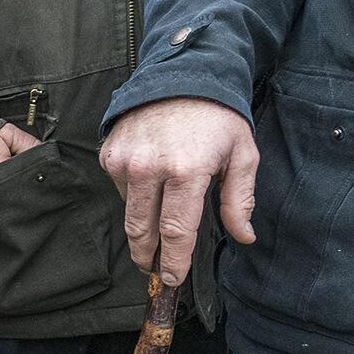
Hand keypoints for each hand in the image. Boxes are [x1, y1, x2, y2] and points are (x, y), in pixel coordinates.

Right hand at [100, 96, 257, 285]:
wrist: (181, 74)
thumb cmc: (218, 116)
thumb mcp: (242, 154)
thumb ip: (238, 200)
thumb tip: (243, 236)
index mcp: (186, 172)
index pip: (176, 232)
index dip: (175, 261)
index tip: (173, 279)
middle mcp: (149, 169)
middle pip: (142, 231)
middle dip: (149, 256)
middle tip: (155, 270)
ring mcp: (125, 162)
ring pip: (129, 213)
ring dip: (140, 230)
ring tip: (151, 241)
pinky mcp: (110, 155)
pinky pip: (120, 189)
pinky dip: (133, 197)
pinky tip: (149, 189)